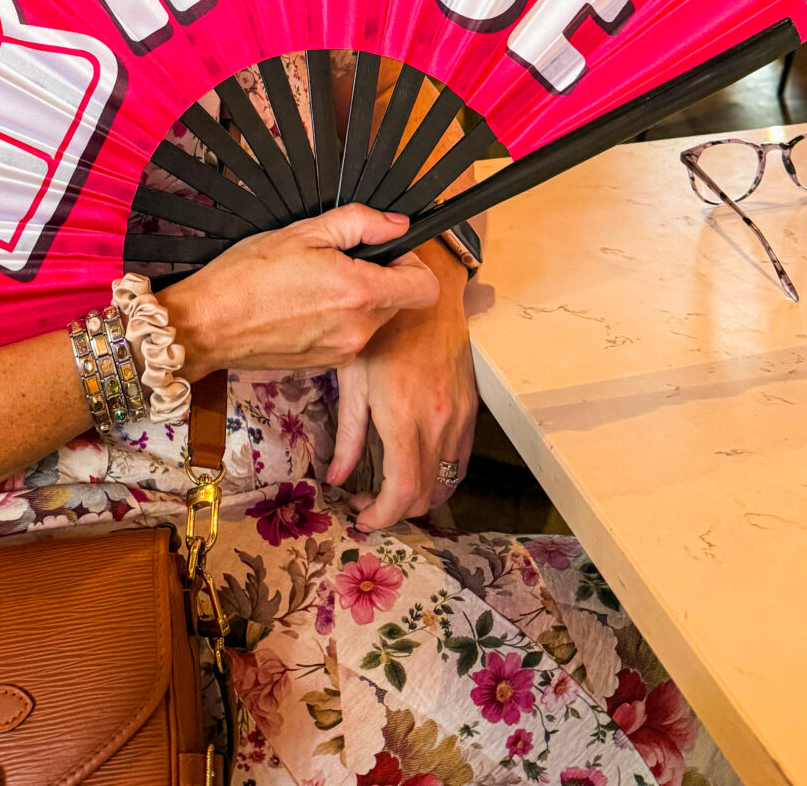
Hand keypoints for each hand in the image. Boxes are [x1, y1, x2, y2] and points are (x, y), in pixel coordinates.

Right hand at [165, 205, 440, 377]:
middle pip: (398, 302)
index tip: (385, 252)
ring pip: (373, 320)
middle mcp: (358, 329)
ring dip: (358, 301)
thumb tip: (397, 225)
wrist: (206, 325)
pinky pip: (350, 338)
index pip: (424, 288)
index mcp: (359, 292)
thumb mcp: (303, 232)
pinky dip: (339, 321)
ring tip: (314, 285)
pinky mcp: (326, 366)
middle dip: (379, 279)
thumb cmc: (247, 275)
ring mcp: (342, 352)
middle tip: (338, 261)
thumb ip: (359, 223)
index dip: (411, 264)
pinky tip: (303, 307)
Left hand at [327, 243, 476, 529]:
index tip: (361, 516)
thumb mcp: (353, 377)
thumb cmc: (384, 327)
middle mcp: (438, 422)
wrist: (429, 290)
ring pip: (447, 481)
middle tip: (367, 501)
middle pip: (427, 494)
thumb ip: (347, 433)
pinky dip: (440, 475)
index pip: (403, 490)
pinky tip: (417, 466)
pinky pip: (461, 459)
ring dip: (419, 496)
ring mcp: (459, 416)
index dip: (383, 515)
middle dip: (396, 510)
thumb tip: (336, 477)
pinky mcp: (470, 408)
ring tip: (388, 487)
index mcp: (405, 416)